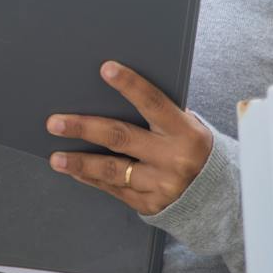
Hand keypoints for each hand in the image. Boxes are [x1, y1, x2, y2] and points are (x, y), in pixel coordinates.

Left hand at [45, 60, 213, 215]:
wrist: (218, 195)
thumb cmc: (193, 150)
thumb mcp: (187, 128)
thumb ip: (158, 115)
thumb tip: (113, 93)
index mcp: (184, 133)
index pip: (153, 103)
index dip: (130, 85)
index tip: (105, 69)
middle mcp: (173, 159)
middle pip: (121, 138)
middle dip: (84, 128)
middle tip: (55, 122)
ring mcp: (161, 184)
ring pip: (112, 170)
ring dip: (79, 163)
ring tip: (56, 157)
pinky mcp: (150, 204)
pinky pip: (114, 189)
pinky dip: (92, 179)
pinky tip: (75, 171)